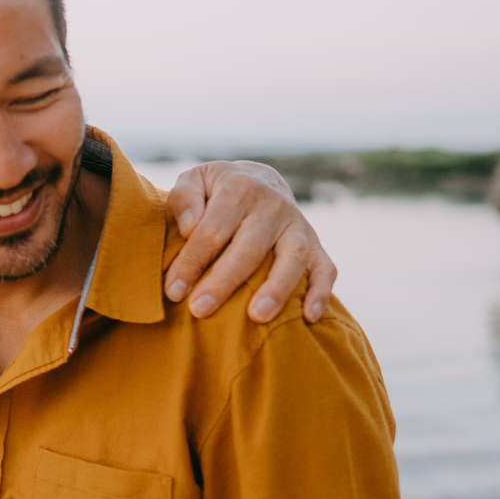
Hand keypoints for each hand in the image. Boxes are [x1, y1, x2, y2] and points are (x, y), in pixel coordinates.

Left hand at [163, 161, 337, 322]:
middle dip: (223, 281)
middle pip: (249, 248)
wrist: (260, 181)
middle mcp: (273, 205)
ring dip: (276, 289)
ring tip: (257, 317)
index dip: (191, 262)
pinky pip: (326, 269)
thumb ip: (185, 198)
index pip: (212, 230)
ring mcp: (298, 225)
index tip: (174, 291)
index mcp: (239, 187)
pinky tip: (309, 317)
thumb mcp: (195, 181)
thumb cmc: (216, 191)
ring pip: (292, 258)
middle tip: (200, 309)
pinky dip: (320, 292)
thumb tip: (190, 227)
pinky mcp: (316, 245)